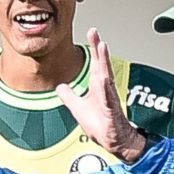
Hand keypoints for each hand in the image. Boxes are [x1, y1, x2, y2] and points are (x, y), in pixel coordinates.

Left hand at [56, 29, 148, 160]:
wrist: (113, 141)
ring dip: (103, 62)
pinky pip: (108, 97)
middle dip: (98, 48)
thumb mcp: (78, 107)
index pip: (95, 63)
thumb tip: (60, 87)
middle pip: (101, 64)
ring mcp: (109, 98)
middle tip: (94, 32)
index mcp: (97, 86)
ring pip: (106, 76)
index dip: (93, 48)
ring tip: (101, 47)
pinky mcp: (111, 110)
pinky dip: (105, 88)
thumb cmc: (101, 125)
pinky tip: (103, 79)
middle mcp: (104, 89)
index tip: (92, 33)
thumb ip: (69, 96)